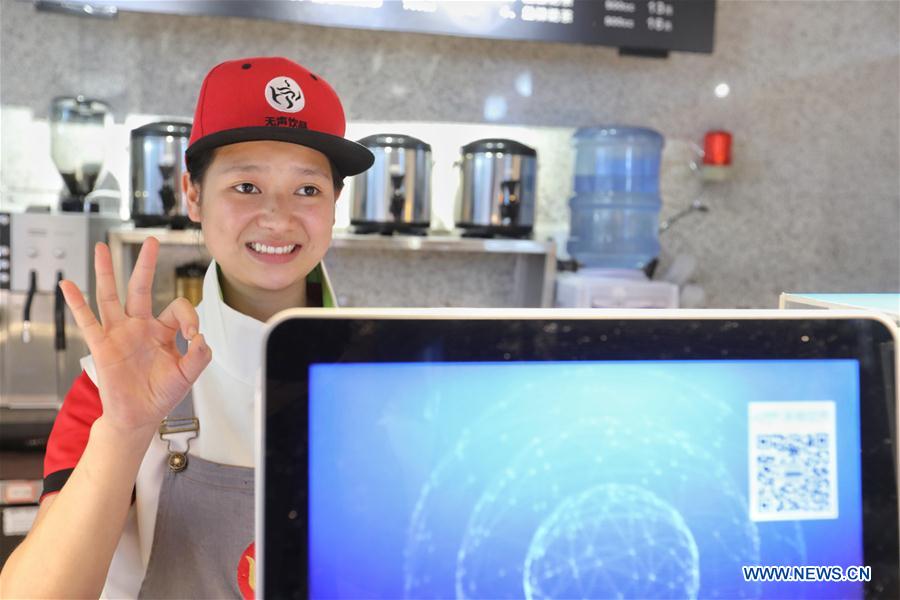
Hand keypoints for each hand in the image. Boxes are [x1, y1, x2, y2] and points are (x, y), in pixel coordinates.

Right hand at [59, 237, 211, 433]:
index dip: (190, 318)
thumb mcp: (188, 374)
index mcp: (163, 330)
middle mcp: (140, 326)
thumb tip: (201, 338)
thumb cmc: (162, 394)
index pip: (177, 308)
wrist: (139, 416)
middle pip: (141, 287)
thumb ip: (200, 355)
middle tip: (151, 241)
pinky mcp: (102, 345)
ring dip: (107, 272)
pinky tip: (69, 285)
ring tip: (101, 248)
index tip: (194, 336)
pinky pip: (88, 321)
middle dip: (146, 264)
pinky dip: (77, 303)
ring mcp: (120, 333)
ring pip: (111, 296)